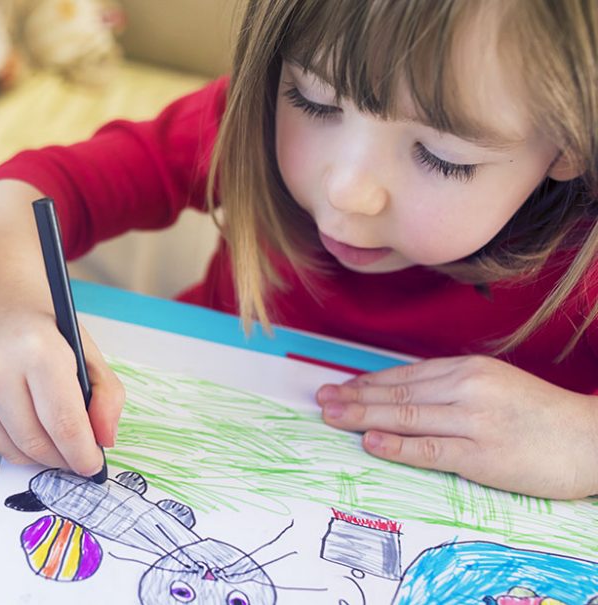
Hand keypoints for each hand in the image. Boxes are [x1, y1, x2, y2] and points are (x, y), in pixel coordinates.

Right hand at [0, 302, 123, 476]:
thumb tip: (105, 439)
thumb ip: (106, 394)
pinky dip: (16, 443)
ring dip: (40, 457)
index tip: (94, 463)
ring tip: (58, 447)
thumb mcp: (84, 345)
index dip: (83, 454)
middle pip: (37, 442)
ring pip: (12, 449)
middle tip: (79, 458)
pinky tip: (31, 428)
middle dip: (63, 459)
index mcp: (38, 351)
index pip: (64, 423)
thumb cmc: (39, 316)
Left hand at [315, 355, 597, 498]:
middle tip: (321, 399)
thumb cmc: (540, 416)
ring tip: (332, 416)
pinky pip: (430, 449)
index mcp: (468, 369)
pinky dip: (396, 445)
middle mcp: (467, 388)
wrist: (592, 438)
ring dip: (363, 417)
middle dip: (354, 396)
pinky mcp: (482, 454)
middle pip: (398, 393)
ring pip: (406, 417)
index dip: (367, 382)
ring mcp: (474, 421)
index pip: (405, 375)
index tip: (339, 386)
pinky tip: (370, 442)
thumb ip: (451, 387)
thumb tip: (402, 394)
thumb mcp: (495, 385)